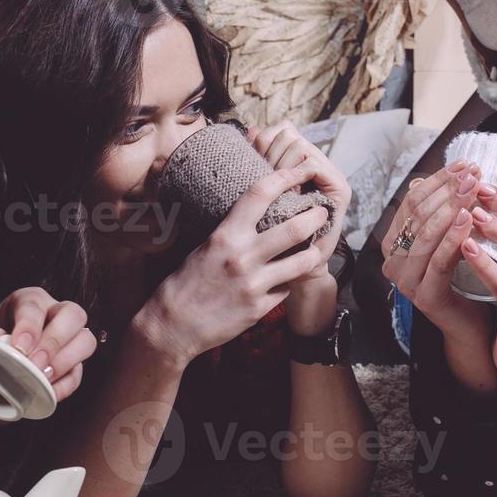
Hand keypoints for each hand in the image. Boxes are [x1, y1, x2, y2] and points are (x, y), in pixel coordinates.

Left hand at [0, 287, 98, 401]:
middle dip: (55, 340)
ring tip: (44, 378)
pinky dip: (65, 385)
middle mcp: (55, 313)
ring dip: (67, 360)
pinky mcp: (73, 364)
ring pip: (87, 339)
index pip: (35, 305)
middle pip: (73, 314)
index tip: (19, 347)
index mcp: (28, 301)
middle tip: (36, 363)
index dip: (30, 325)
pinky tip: (48, 394)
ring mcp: (69, 339)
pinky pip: (79, 373)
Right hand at [138, 165, 328, 364]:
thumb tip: (255, 216)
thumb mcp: (204, 247)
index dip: (285, 177)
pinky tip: (287, 277)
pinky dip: (289, 281)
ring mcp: (254, 284)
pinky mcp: (260, 308)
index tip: (301, 171)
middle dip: (316, 216)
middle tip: (323, 211)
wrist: (172, 325)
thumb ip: (232, 232)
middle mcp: (242, 257)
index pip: (259, 195)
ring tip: (318, 245)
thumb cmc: (184, 283)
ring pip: (302, 261)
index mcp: (225, 236)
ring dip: (315, 251)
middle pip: (294, 228)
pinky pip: (287, 288)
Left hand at [246, 121, 349, 285]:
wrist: (292, 269)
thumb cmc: (270, 236)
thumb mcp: (258, 196)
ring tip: (276, 188)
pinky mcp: (340, 189)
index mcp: (298, 162)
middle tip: (264, 179)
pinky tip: (288, 193)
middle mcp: (317, 164)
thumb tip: (251, 129)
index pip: (282, 130)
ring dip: (282, 166)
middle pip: (289, 134)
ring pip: (300, 146)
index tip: (252, 161)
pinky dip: (296, 175)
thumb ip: (257, 162)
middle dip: (271, 153)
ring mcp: (330, 175)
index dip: (263, 140)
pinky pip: (313, 165)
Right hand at [381, 159, 495, 343]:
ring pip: (426, 235)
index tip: (464, 164)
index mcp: (394, 244)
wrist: (473, 324)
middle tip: (472, 173)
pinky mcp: (424, 297)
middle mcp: (393, 262)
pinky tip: (470, 219)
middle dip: (447, 190)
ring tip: (474, 189)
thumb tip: (422, 178)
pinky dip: (454, 237)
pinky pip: (438, 260)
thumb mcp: (449, 237)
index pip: (412, 202)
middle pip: (417, 215)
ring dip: (451, 208)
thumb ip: (438, 213)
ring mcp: (405, 281)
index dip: (437, 180)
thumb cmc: (464, 277)